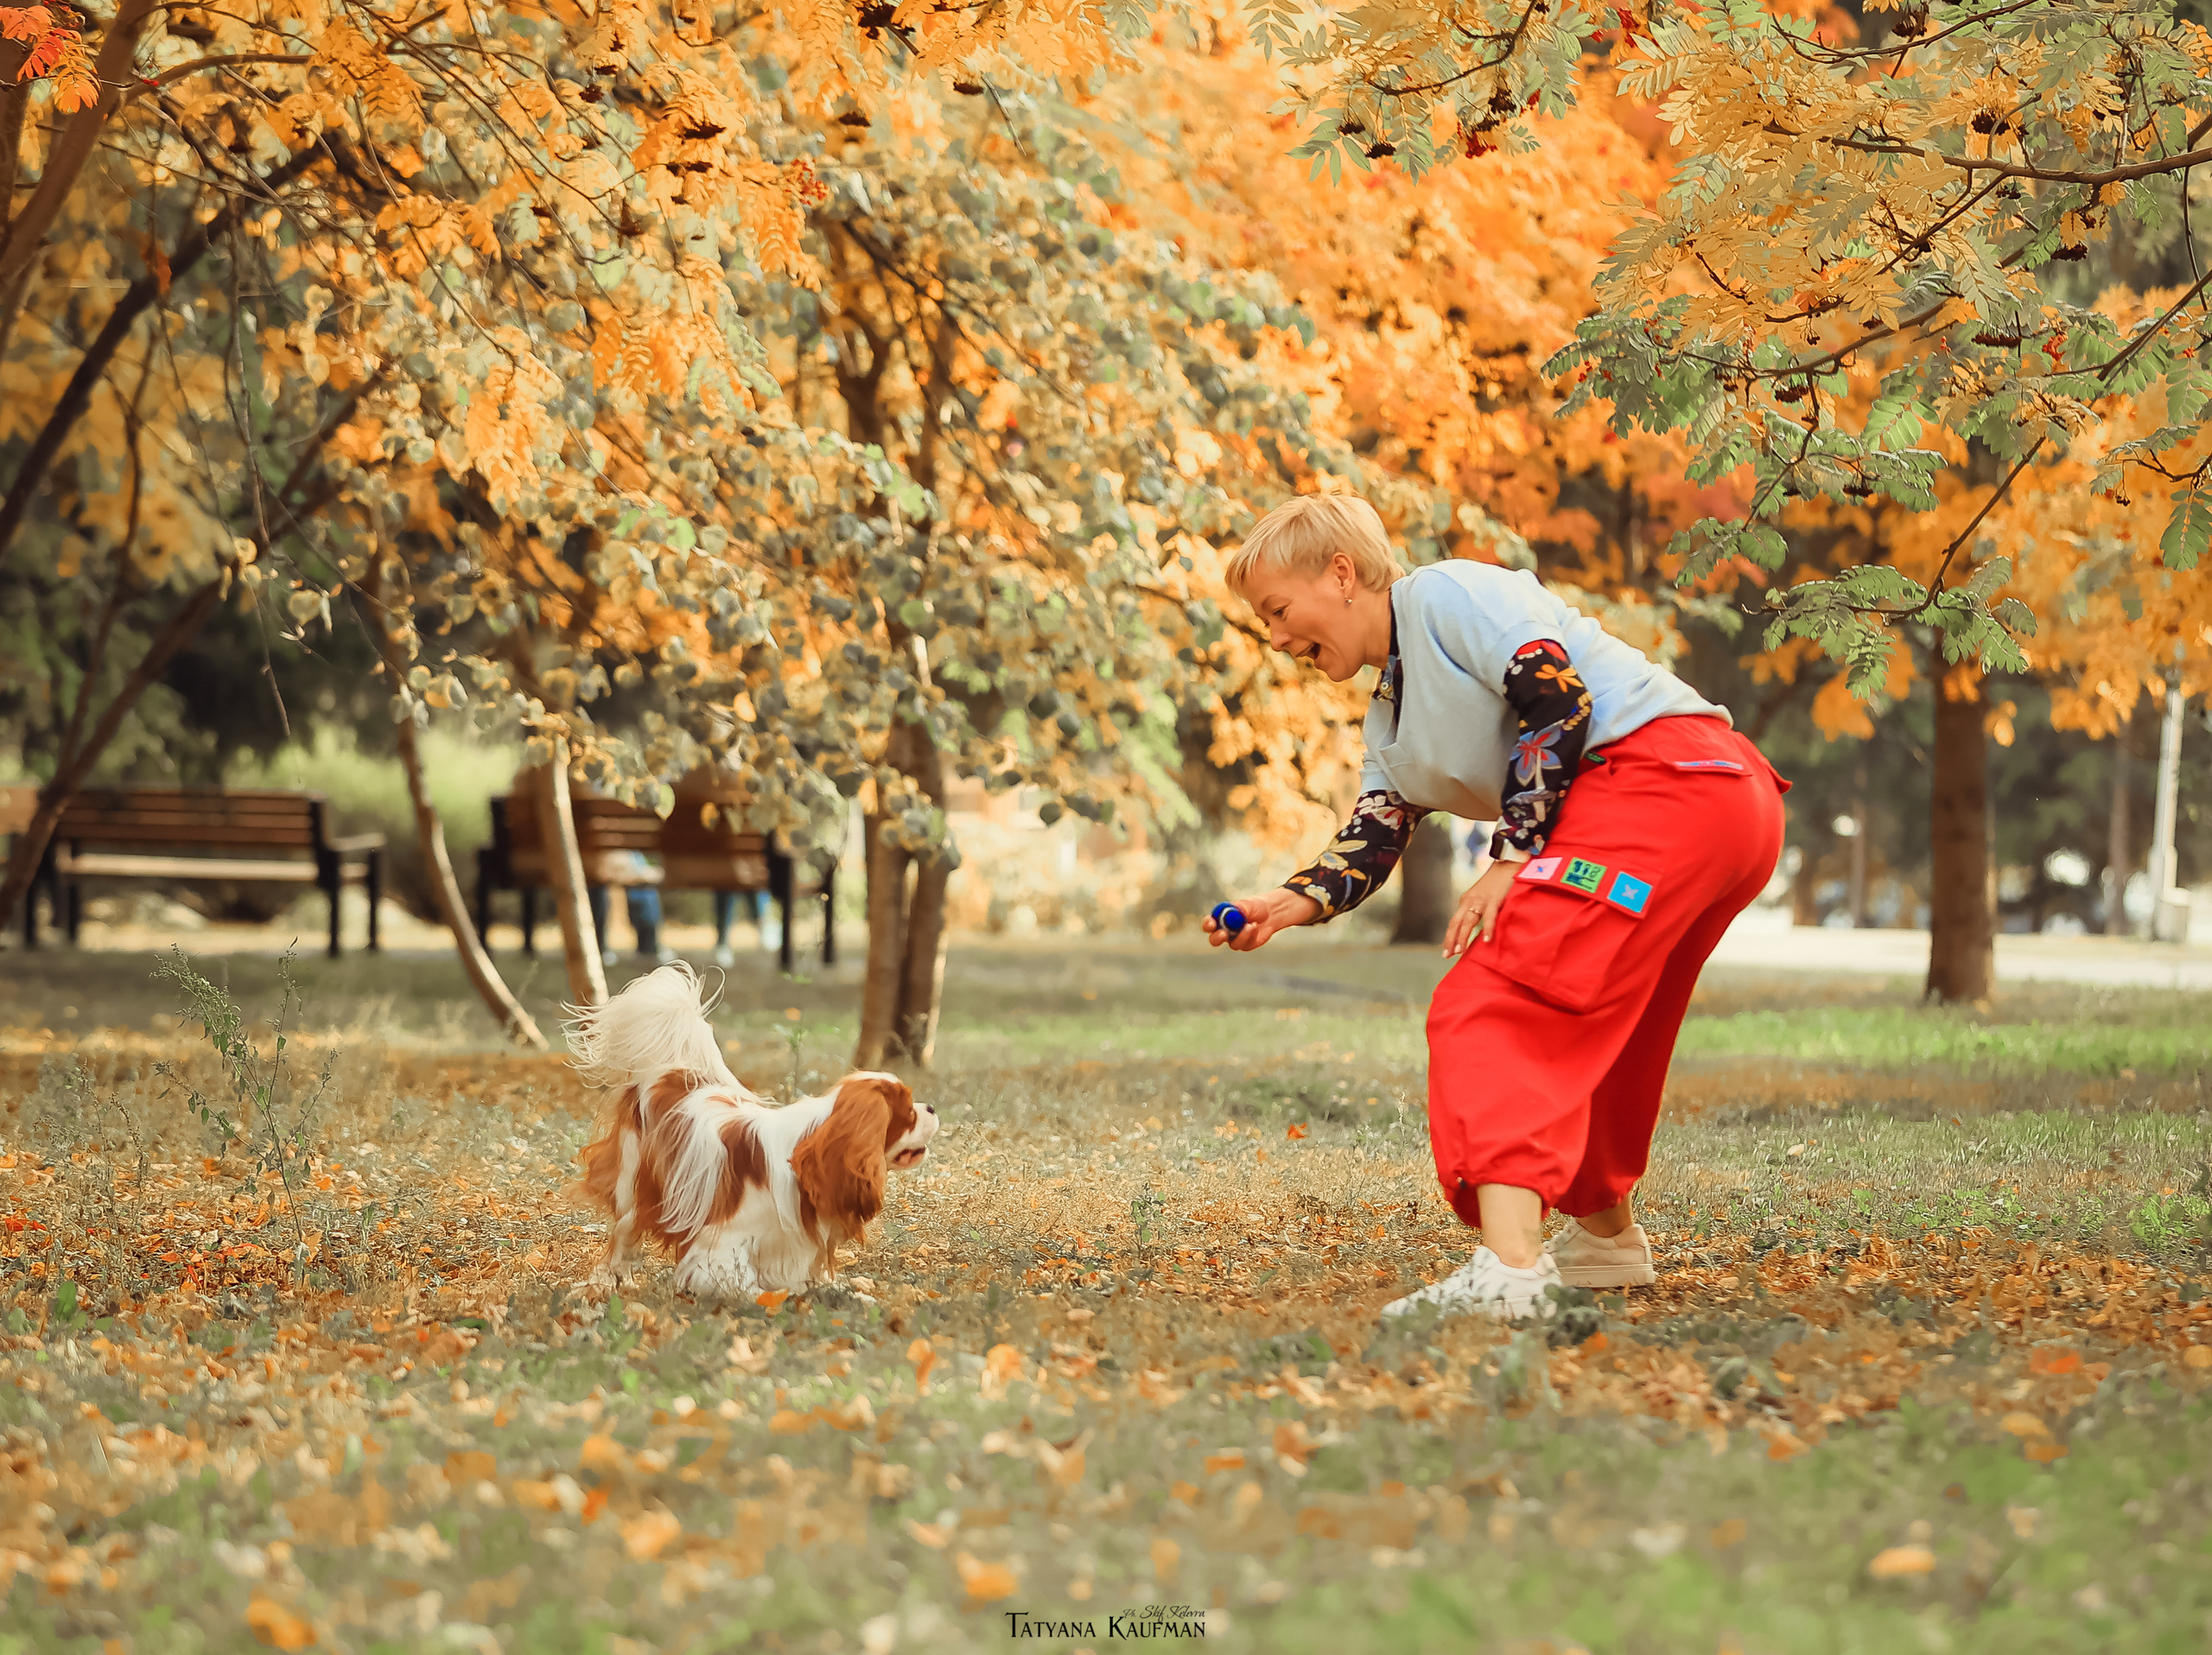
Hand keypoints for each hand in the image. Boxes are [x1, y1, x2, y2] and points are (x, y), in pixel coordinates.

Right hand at [1205, 889, 1321, 950]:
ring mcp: (1235, 939)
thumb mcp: (1246, 904)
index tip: (1212, 924)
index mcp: (1220, 919)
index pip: (1209, 924)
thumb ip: (1237, 910)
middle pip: (1214, 940)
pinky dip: (1250, 935)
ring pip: (1232, 944)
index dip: (1208, 925)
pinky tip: (1255, 927)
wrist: (1271, 913)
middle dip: (1217, 938)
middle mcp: (1225, 931)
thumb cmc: (1255, 906)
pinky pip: (1245, 945)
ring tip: (1252, 925)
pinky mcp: (1245, 945)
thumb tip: (1231, 916)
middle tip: (1224, 934)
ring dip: (1242, 935)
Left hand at [1444, 860, 1521, 957]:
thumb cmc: (1495, 884)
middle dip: (1451, 940)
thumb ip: (1475, 911)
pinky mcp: (1494, 899)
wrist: (1506, 865)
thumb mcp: (1480, 898)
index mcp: (1465, 901)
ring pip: (1468, 921)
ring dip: (1463, 936)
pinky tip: (1486, 940)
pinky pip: (1489, 917)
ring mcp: (1481, 900)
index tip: (1446, 951)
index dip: (1449, 937)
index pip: (1453, 922)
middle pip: (1456, 923)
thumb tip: (1472, 930)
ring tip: (1460, 951)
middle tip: (1448, 955)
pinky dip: (1488, 929)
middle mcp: (1469, 901)